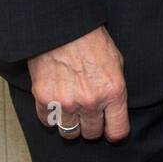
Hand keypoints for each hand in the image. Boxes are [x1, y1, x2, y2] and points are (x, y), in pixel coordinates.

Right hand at [27, 25, 128, 142]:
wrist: (64, 28)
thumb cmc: (93, 41)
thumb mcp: (117, 63)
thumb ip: (115, 89)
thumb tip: (113, 109)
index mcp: (113, 92)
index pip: (117, 131)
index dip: (115, 132)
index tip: (111, 130)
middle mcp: (91, 102)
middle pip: (91, 134)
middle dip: (92, 126)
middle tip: (89, 114)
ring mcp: (66, 103)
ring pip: (69, 133)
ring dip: (71, 124)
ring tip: (72, 110)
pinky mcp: (44, 99)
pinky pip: (48, 121)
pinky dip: (52, 116)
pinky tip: (56, 102)